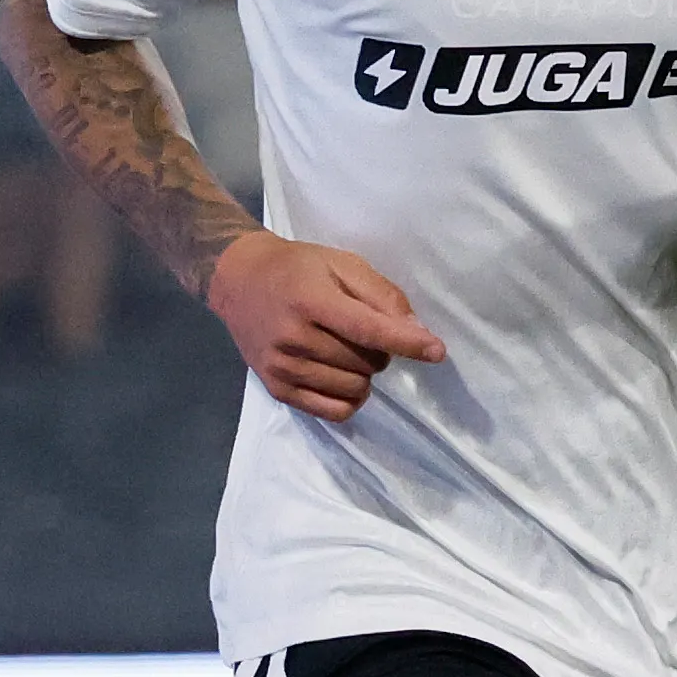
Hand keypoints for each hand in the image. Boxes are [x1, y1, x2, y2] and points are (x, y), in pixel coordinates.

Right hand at [207, 230, 442, 421]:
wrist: (239, 281)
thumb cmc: (298, 268)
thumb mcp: (341, 263)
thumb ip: (380, 294)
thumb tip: (415, 330)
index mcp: (310, 300)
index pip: (367, 329)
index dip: (406, 342)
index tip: (437, 351)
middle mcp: (293, 338)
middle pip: (366, 363)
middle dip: (379, 351)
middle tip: (362, 332)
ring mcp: (283, 367)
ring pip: (354, 389)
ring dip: (364, 374)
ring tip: (347, 351)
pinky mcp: (277, 389)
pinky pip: (334, 412)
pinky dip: (350, 399)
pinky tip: (343, 377)